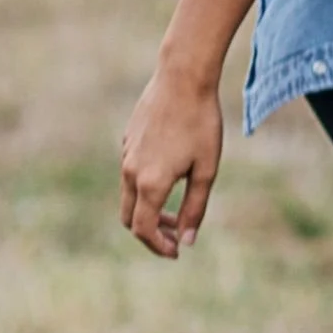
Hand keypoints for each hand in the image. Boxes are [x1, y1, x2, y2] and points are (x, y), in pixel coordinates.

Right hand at [119, 65, 223, 257]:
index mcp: (150, 183)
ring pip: (129, 196)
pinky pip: (131, 175)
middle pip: (129, 218)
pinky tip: (172, 180)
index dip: (159, 246)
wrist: (182, 80)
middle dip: (151, 234)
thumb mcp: (207, 170)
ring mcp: (126, 156)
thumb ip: (196, 208)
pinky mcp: (127, 142)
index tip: (177, 252)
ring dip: (150, 211)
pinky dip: (146, 190)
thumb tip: (188, 241)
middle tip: (177, 239)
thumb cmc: (201, 124)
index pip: (143, 229)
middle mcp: (130, 172)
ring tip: (178, 214)